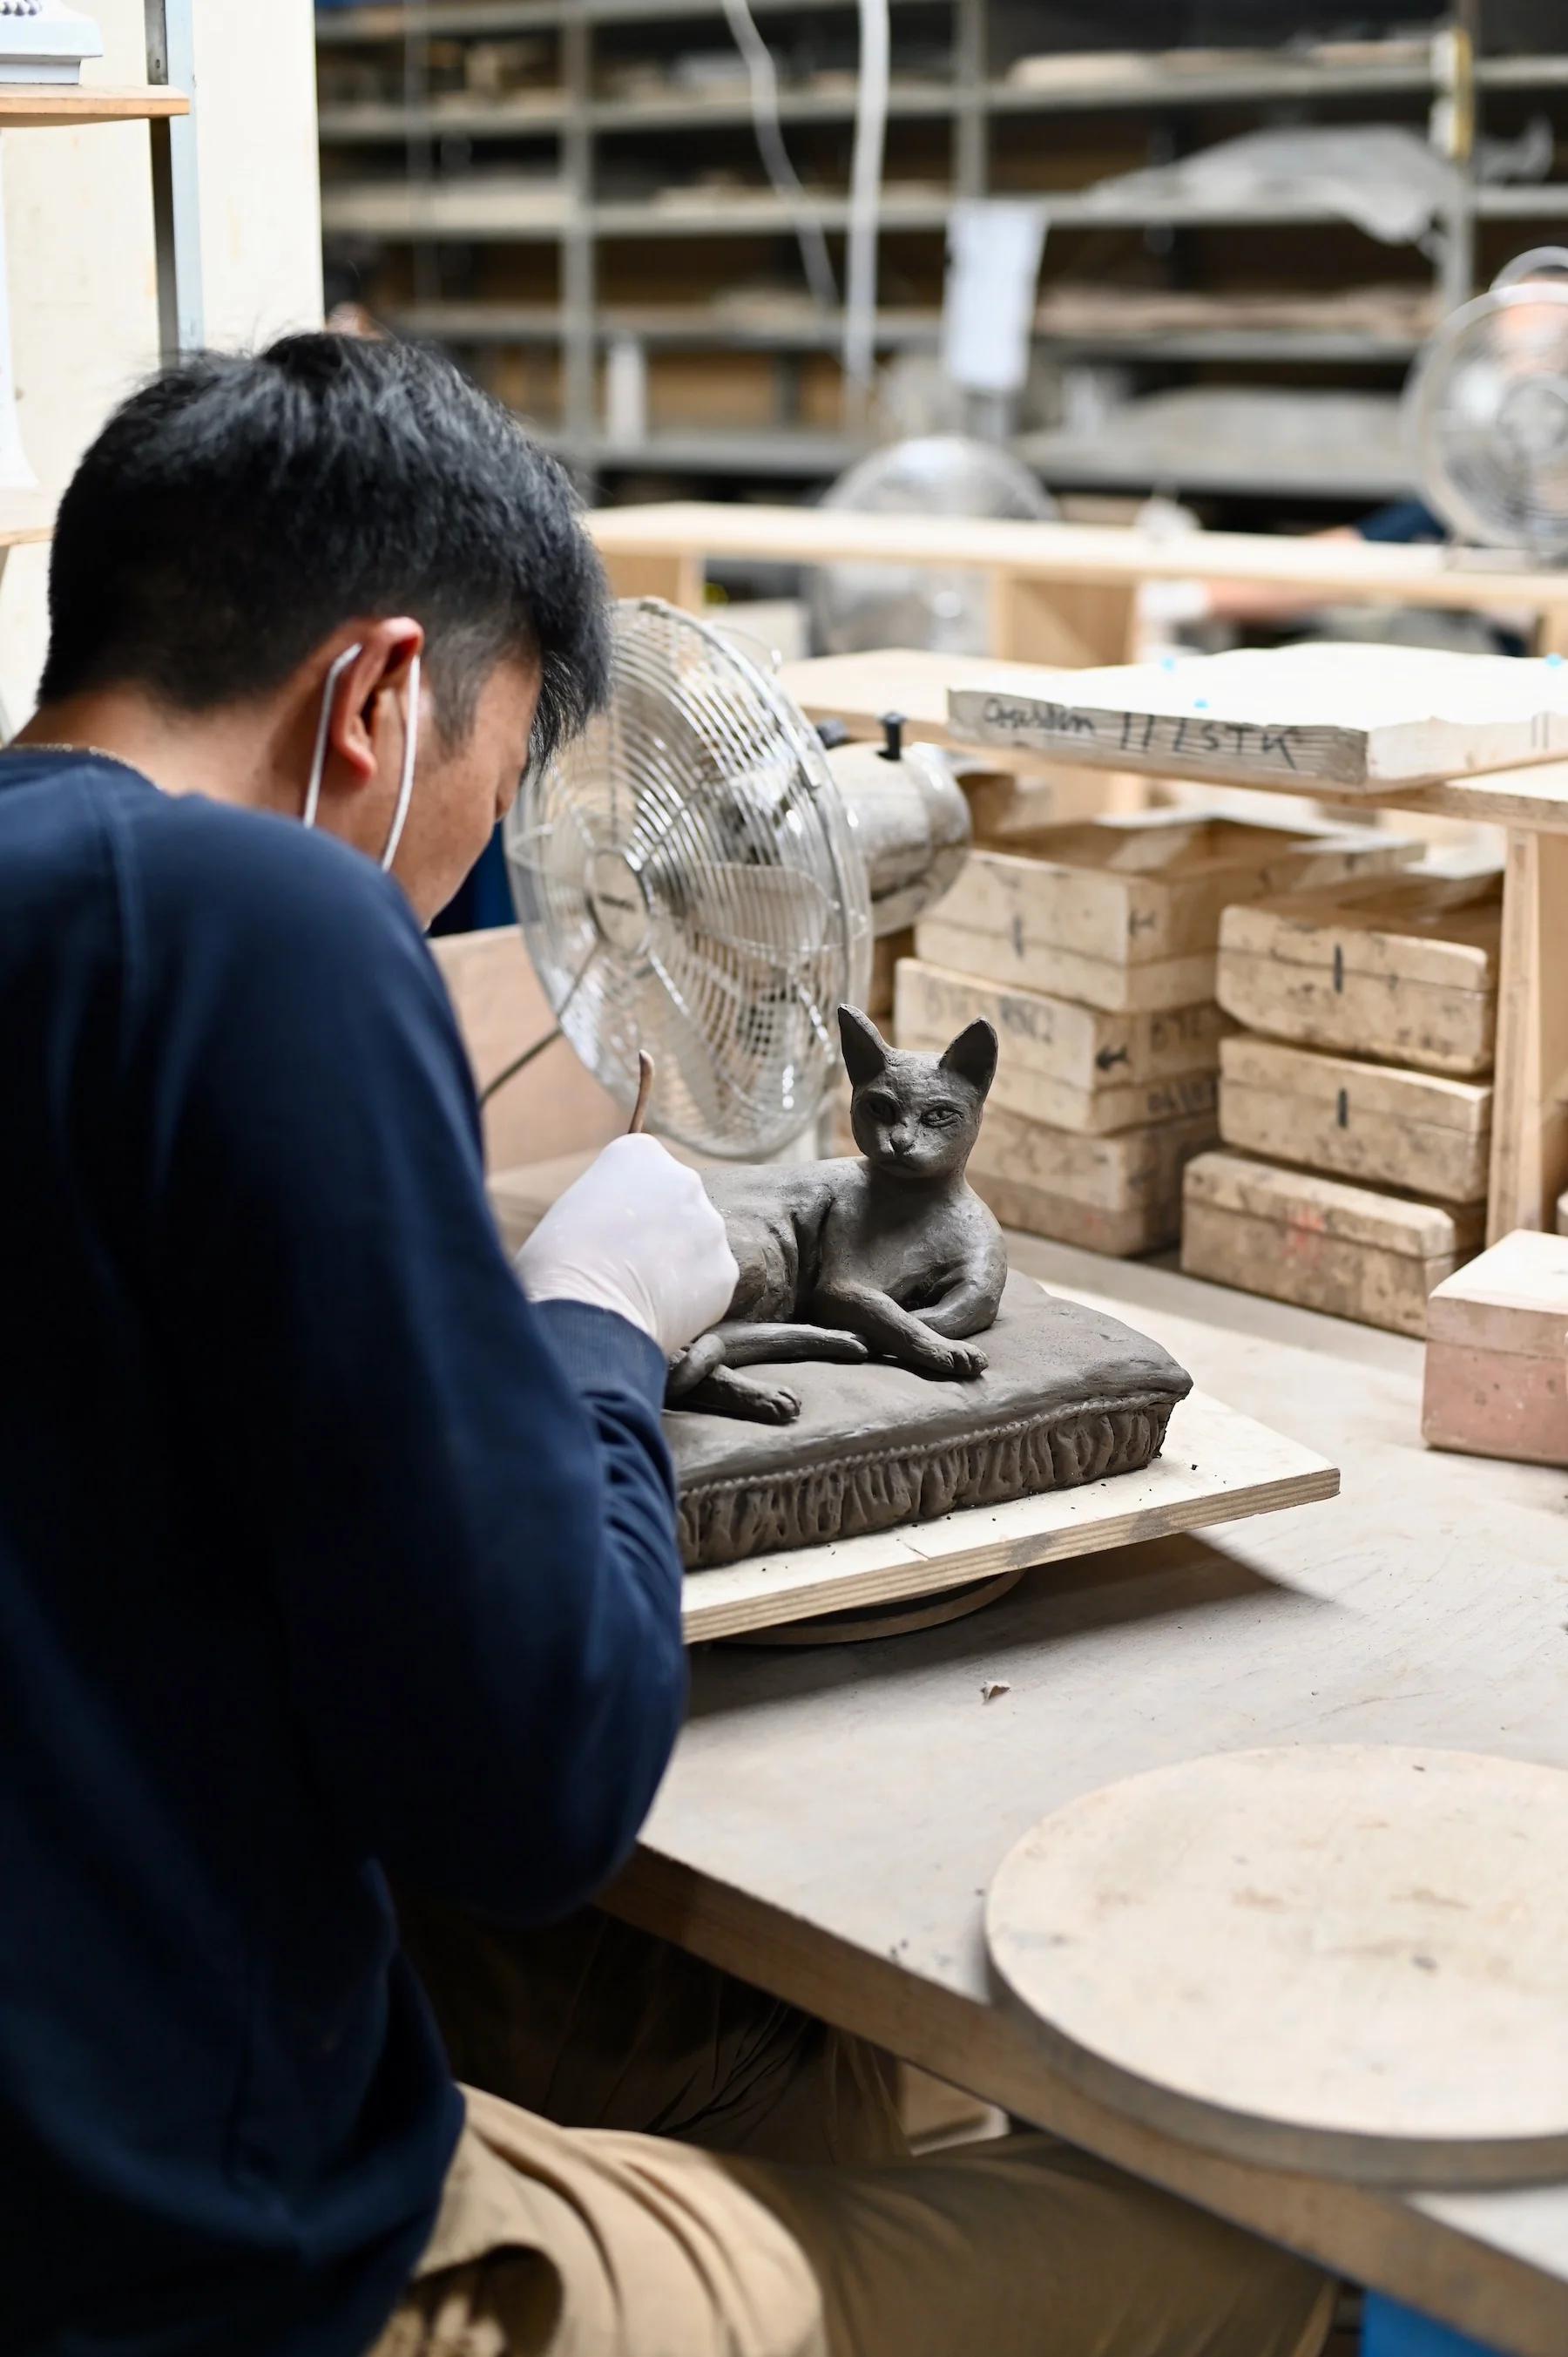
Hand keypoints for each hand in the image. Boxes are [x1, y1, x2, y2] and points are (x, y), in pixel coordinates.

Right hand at [516, 1136, 736, 1356]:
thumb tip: (621, 1225)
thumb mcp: (571, 1209)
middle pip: (676, 1202)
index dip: (623, 1203)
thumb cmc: (557, 1264)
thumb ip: (607, 1203)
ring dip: (678, 1262)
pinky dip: (691, 1298)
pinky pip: (709, 1281)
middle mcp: (684, 1179)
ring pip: (697, 1243)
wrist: (585, 1315)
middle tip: (628, 1262)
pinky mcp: (725, 1270)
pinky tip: (661, 1310)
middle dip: (659, 1228)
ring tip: (641, 1291)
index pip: (641, 1170)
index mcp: (640, 1153)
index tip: (609, 1228)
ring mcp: (711, 1225)